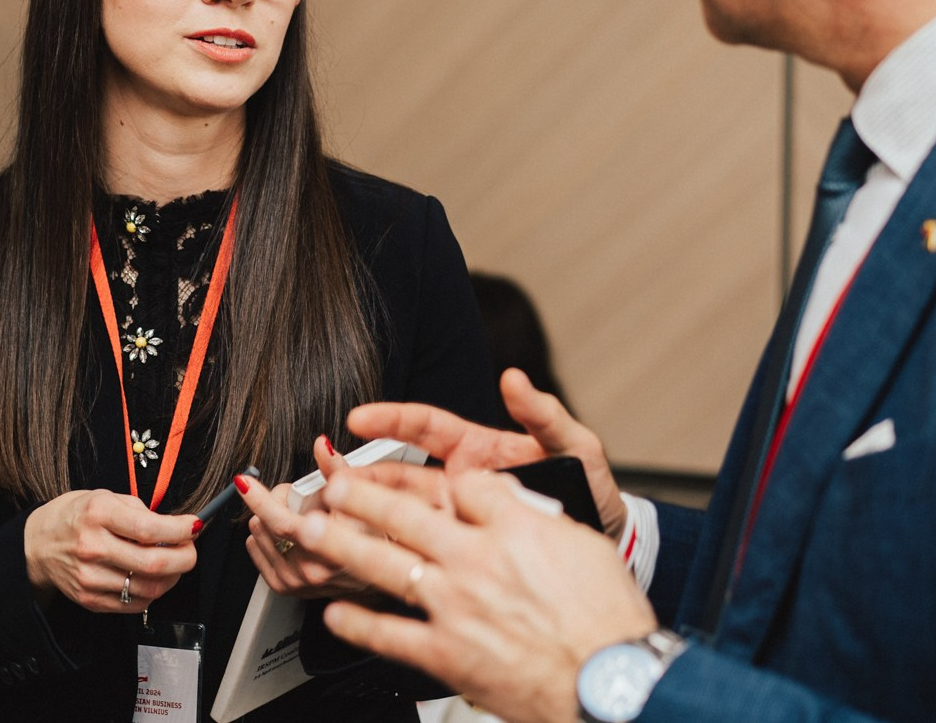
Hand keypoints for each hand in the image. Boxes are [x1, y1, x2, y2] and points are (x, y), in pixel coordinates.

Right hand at [24, 489, 197, 613]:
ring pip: (149, 588)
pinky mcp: (90, 599)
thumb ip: (139, 511)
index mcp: (98, 514)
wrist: (39, 544)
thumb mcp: (104, 496)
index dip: (180, 530)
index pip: (149, 529)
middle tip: (191, 550)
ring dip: (172, 578)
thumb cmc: (76, 516)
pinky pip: (135, 604)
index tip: (194, 526)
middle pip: (153, 564)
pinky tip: (153, 578)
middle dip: (185, 558)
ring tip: (173, 564)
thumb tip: (176, 528)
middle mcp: (92, 546)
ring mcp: (90, 577)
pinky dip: (152, 592)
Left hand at [243, 436, 371, 598]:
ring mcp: (295, 581)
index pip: (282, 522)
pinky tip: (289, 535)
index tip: (244, 483)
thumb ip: (337, 470)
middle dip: (277, 502)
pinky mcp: (283, 588)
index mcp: (331, 547)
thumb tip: (321, 446)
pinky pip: (254, 549)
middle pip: (266, 524)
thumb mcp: (362, 499)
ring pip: (257, 534)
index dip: (261, 499)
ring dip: (270, 519)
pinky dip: (264, 536)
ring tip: (298, 518)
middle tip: (300, 501)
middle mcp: (311, 569)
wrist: (371, 574)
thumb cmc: (369, 535)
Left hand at [298, 470, 656, 722]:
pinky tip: (334, 615)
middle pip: (405, 512)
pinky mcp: (447, 653)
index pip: (464, 486)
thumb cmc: (606, 620)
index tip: (423, 479)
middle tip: (331, 483)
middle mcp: (476, 559)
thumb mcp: (580, 544)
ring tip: (309, 530)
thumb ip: (532, 518)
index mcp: (514, 526)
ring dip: (340, 544)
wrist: (611, 682)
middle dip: (360, 494)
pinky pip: (390, 635)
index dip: (440, 481)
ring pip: (384, 564)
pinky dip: (357, 625)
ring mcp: (456, 606)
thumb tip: (506, 501)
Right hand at [348, 368, 627, 535]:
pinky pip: (417, 551)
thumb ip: (543, 415)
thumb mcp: (576, 448)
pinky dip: (388, 551)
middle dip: (358, 471)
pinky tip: (363, 556)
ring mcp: (456, 520)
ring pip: (397, 513)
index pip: (423, 427)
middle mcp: (458, 483)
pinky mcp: (459, 555)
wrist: (608, 543)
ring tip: (331, 516)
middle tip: (327, 475)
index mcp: (477, 450)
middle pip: (396, 473)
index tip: (359, 419)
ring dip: (363, 512)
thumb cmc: (591, 489)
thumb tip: (515, 379)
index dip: (390, 420)